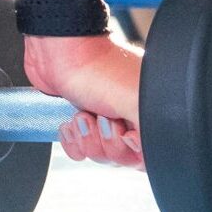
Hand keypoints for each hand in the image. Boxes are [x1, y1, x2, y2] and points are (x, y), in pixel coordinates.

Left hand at [20, 31, 144, 170]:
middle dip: (107, 143)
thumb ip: (153, 133)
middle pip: (124, 158)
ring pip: (101, 155)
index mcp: (148, 111)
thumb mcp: (138, 101)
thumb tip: (153, 153)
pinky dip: (73, 140)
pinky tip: (70, 123)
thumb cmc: (98, 68)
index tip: (123, 133)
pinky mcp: (80, 121)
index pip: (150, 154)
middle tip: (102, 119)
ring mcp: (103, 119)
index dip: (133, 151)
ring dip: (88, 139)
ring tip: (83, 115)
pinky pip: (80, 150)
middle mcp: (128, 116)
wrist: (57, 52)